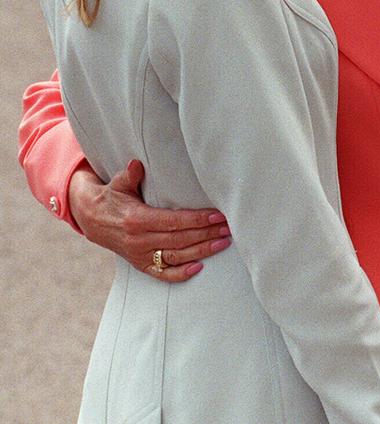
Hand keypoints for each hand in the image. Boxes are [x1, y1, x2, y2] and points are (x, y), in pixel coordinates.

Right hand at [68, 160, 230, 280]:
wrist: (92, 220)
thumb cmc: (111, 197)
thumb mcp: (117, 183)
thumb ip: (129, 175)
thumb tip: (136, 165)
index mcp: (136, 220)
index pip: (173, 222)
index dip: (196, 220)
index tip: (216, 216)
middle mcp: (139, 241)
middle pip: (179, 240)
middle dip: (206, 234)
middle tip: (228, 228)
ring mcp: (140, 255)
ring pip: (176, 257)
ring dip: (202, 251)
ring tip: (223, 243)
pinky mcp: (140, 264)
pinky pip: (162, 274)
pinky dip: (180, 274)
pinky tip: (199, 268)